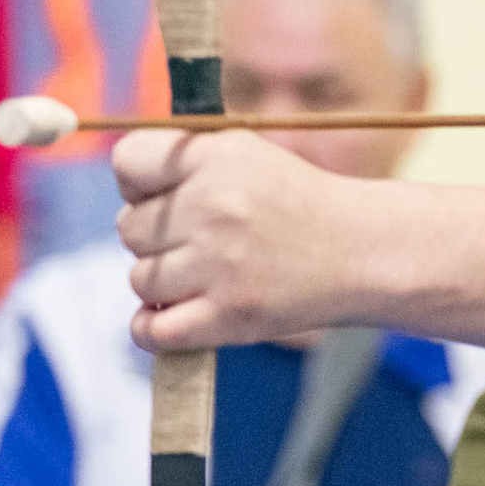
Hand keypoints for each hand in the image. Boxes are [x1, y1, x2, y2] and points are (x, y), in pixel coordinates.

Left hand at [114, 129, 356, 351]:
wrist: (363, 252)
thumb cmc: (294, 204)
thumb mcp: (244, 155)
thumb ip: (182, 159)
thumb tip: (120, 188)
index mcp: (217, 157)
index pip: (126, 163)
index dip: (139, 184)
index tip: (167, 196)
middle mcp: (215, 207)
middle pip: (127, 228)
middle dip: (156, 237)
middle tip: (200, 241)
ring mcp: (220, 264)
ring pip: (139, 279)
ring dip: (163, 283)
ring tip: (207, 274)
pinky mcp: (228, 316)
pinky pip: (150, 330)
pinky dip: (152, 329)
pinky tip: (174, 317)